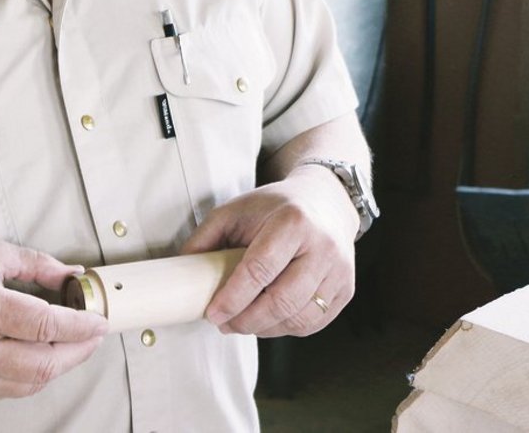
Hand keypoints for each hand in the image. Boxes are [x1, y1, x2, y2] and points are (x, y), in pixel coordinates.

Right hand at [0, 239, 108, 404]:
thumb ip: (34, 264)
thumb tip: (74, 277)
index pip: (45, 324)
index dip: (81, 325)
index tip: (99, 320)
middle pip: (45, 363)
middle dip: (79, 351)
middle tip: (93, 336)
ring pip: (30, 383)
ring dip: (59, 366)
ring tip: (72, 346)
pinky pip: (9, 390)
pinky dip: (31, 376)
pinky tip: (38, 357)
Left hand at [181, 166, 358, 336]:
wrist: (326, 200)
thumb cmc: (277, 206)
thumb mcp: (237, 209)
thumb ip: (207, 236)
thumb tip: (182, 267)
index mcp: (293, 222)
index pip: (260, 269)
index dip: (233, 297)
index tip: (213, 313)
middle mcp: (322, 247)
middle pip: (282, 300)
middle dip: (247, 320)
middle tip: (224, 324)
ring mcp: (339, 271)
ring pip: (299, 317)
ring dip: (265, 329)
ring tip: (243, 323)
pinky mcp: (346, 289)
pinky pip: (314, 322)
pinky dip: (287, 328)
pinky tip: (269, 321)